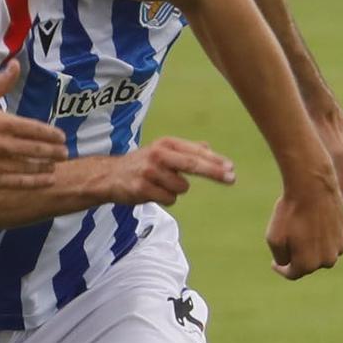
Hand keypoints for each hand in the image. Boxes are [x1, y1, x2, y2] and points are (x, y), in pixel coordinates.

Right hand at [0, 60, 66, 190]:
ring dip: (46, 167)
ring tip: (56, 166)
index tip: (61, 136)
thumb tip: (15, 64)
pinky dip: (33, 182)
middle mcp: (0, 145)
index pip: (34, 129)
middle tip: (65, 153)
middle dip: (54, 152)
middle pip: (35, 149)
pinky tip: (45, 180)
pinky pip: (16, 183)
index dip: (51, 134)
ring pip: (28, 167)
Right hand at [103, 136, 235, 205]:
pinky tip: (152, 192)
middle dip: (214, 172)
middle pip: (192, 165)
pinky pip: (169, 199)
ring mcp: (150, 172)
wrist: (110, 176)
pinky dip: (166, 198)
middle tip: (232, 179)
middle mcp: (158, 155)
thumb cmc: (142, 164)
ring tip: (160, 185)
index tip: (231, 168)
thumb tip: (208, 147)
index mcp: (166, 144)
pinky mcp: (143, 189)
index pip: (195, 152)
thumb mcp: (162, 151)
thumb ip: (186, 150)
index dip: (215, 160)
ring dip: (176, 190)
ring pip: (181, 188)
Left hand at [266, 165, 342, 280]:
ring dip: (311, 248)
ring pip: (321, 253)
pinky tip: (312, 223)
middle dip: (297, 257)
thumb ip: (281, 257)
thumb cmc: (290, 212)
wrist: (312, 187)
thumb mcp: (274, 238)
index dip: (281, 269)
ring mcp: (339, 247)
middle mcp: (327, 260)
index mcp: (308, 264)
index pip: (292, 274)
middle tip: (288, 243)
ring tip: (300, 231)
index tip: (274, 263)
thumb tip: (287, 263)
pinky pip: (330, 241)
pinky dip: (322, 237)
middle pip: (308, 265)